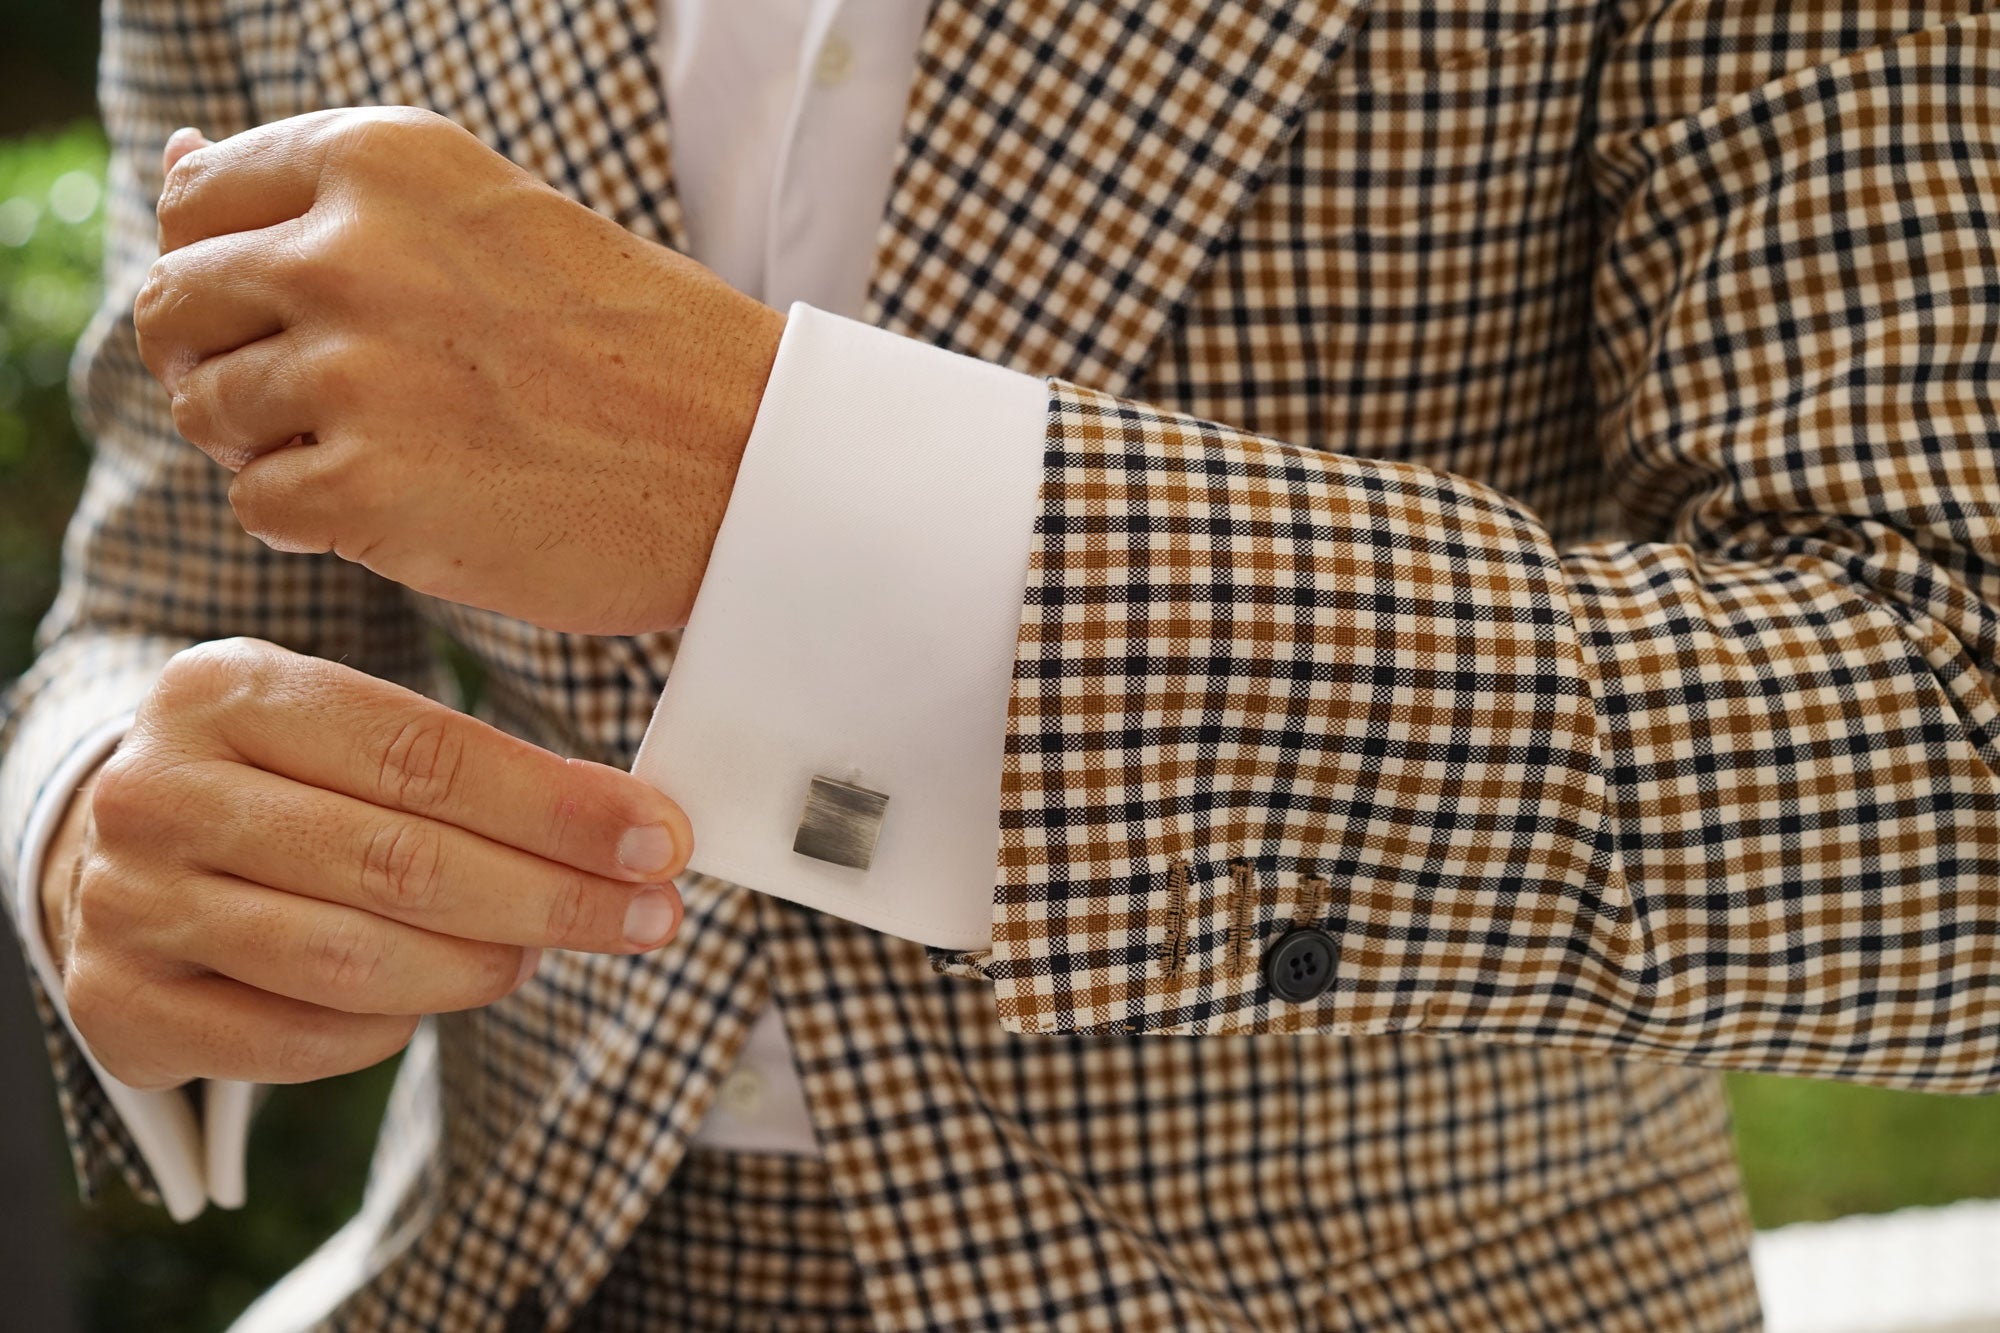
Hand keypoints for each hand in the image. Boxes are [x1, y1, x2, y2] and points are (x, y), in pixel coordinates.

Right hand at [37, 638, 692, 1090]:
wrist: (110, 846)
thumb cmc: (279, 782)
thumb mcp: (344, 730)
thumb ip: (464, 765)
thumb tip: (632, 827)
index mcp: (226, 690)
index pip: (422, 753)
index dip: (556, 806)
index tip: (660, 839)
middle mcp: (159, 790)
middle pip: (397, 861)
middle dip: (550, 896)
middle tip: (650, 916)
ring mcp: (126, 901)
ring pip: (352, 959)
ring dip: (479, 967)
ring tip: (539, 954)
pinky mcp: (119, 1005)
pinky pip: (299, 1038)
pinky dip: (388, 1027)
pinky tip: (432, 997)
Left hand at [134, 109, 785, 635]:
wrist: (751, 463)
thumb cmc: (634, 350)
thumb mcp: (487, 220)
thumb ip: (330, 202)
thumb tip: (171, 161)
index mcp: (380, 158)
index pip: (195, 203)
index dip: (230, 278)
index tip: (309, 324)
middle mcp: (348, 245)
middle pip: (176, 307)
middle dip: (231, 366)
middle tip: (339, 407)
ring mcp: (351, 367)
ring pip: (206, 411)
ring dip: (275, 448)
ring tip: (392, 454)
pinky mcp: (362, 485)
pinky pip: (256, 506)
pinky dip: (317, 521)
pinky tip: (408, 505)